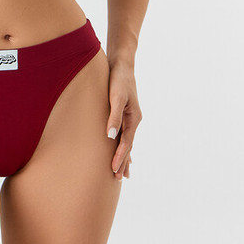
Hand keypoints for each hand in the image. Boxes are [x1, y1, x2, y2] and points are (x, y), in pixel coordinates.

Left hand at [106, 60, 141, 179]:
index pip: (126, 143)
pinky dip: (121, 144)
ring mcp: (129, 116)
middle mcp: (133, 119)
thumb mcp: (116, 96)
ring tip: (122, 172)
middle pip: (128, 145)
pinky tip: (118, 148)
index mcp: (133, 118)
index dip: (120, 157)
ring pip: (126, 141)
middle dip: (123, 161)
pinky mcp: (123, 112)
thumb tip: (111, 136)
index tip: (114, 170)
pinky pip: (123, 133)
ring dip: (124, 156)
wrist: (121, 63)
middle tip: (118, 179)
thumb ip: (113, 116)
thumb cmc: (118, 79)